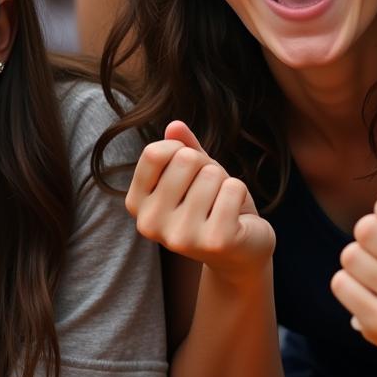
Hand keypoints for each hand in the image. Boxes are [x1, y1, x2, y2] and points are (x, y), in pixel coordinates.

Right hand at [126, 120, 274, 282]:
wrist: (239, 251)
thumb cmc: (212, 205)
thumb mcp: (194, 173)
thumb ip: (182, 148)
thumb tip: (175, 125)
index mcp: (137, 204)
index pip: (154, 152)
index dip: (179, 150)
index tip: (189, 170)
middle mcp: (150, 224)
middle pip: (185, 159)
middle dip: (206, 167)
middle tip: (210, 194)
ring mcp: (181, 237)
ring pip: (212, 173)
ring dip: (224, 182)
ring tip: (221, 206)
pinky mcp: (215, 241)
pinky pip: (233, 187)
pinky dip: (240, 192)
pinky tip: (235, 216)